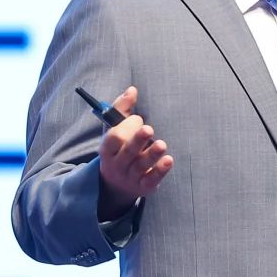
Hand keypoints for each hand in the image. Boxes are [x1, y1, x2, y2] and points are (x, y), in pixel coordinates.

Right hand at [97, 85, 173, 217]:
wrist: (115, 185)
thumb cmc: (118, 149)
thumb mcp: (114, 130)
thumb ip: (122, 109)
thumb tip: (132, 89)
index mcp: (107, 148)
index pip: (114, 138)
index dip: (125, 127)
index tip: (138, 118)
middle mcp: (117, 164)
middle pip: (127, 152)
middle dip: (137, 140)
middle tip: (148, 129)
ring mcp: (130, 177)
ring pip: (140, 166)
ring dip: (151, 155)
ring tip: (161, 144)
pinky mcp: (143, 186)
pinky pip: (151, 180)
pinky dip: (160, 171)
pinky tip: (169, 160)